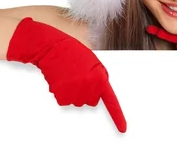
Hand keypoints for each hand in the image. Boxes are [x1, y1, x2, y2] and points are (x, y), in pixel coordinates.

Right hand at [7, 17, 126, 132]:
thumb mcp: (92, 62)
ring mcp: (76, 91)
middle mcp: (90, 87)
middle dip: (85, 92)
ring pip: (76, 102)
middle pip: (90, 102)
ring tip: (67, 75)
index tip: (123, 129)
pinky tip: (59, 79)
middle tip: (77, 76)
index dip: (118, 117)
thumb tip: (100, 94)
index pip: (111, 101)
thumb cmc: (72, 53)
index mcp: (100, 77)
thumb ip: (99, 78)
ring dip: (72, 92)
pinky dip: (61, 93)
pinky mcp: (62, 94)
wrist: (52, 46)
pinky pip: (64, 101)